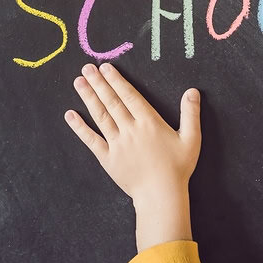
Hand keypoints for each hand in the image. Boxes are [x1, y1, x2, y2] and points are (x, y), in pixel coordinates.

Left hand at [64, 62, 201, 250]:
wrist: (161, 195)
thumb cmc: (178, 168)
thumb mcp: (191, 139)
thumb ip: (190, 114)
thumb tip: (192, 91)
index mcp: (149, 122)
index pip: (129, 96)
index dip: (117, 80)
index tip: (106, 67)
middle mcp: (130, 129)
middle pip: (112, 102)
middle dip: (98, 83)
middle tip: (87, 68)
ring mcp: (117, 144)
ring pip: (100, 116)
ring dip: (89, 97)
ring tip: (78, 82)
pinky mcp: (107, 158)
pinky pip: (91, 140)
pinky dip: (80, 127)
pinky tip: (70, 115)